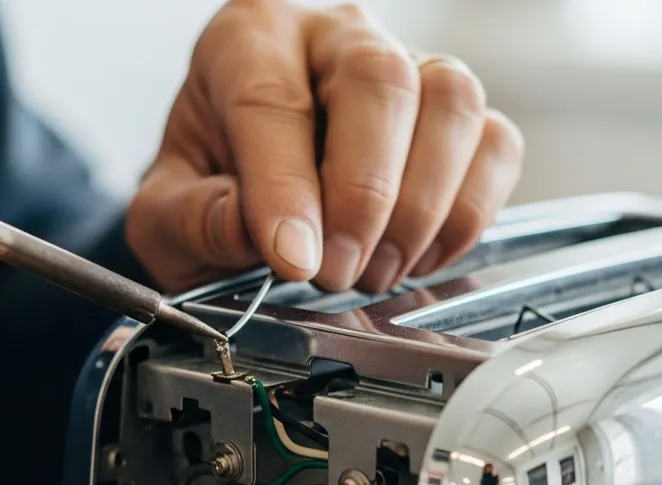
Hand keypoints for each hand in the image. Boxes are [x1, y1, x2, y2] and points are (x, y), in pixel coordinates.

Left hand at [127, 0, 523, 294]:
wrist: (241, 189)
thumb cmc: (208, 188)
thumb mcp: (166, 215)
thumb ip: (198, 223)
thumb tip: (271, 240)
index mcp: (248, 40)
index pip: (272, 99)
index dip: (285, 187)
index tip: (293, 258)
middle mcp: (334, 37)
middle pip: (380, 81)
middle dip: (365, 193)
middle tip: (338, 271)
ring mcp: (408, 65)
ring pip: (451, 102)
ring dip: (420, 206)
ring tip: (373, 270)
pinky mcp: (458, 114)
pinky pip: (495, 145)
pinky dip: (465, 215)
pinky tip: (416, 256)